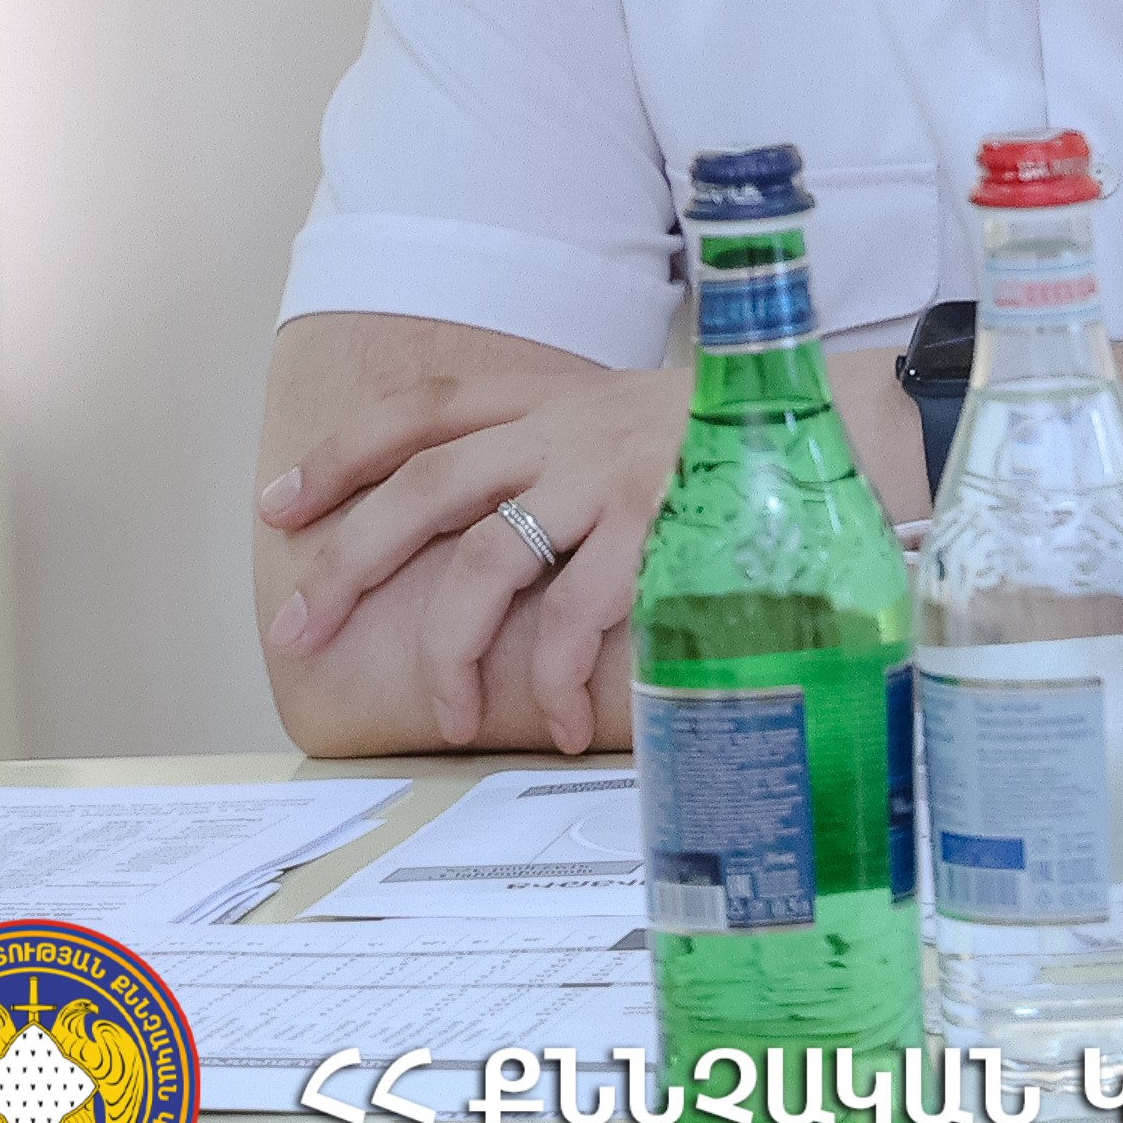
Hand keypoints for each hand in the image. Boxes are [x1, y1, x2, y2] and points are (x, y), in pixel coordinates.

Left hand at [260, 356, 688, 752]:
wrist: (841, 425)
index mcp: (551, 400)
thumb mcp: (625, 422)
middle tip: (298, 630)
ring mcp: (609, 479)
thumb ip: (553, 454)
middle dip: (350, 562)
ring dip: (448, 648)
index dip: (343, 454)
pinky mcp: (655, 530)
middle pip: (426, 488)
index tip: (281, 506)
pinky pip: (575, 617)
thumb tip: (477, 532)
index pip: (421, 411)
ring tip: (442, 713)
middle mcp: (567, 430)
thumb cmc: (726, 444)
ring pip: (486, 563)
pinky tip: (541, 722)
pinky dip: (547, 679)